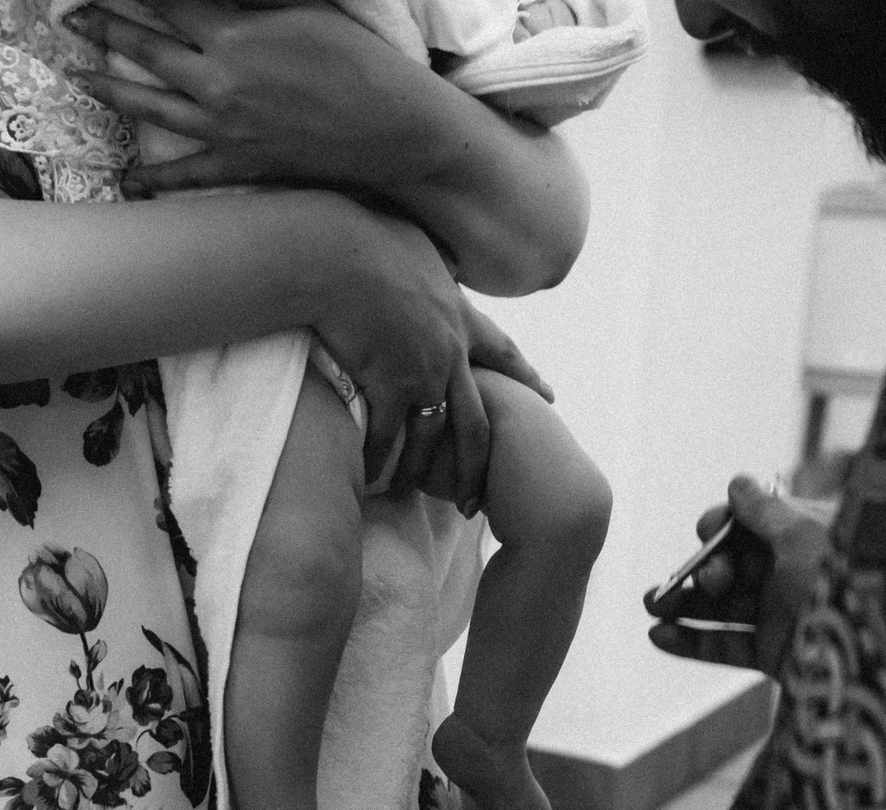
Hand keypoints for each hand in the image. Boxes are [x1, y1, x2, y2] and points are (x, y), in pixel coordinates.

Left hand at [63, 0, 438, 196]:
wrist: (396, 133)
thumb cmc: (362, 62)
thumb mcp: (306, 10)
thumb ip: (250, 0)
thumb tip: (210, 3)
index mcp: (235, 33)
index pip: (166, 0)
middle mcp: (219, 80)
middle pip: (146, 48)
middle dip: (104, 28)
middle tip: (71, 19)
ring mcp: (225, 127)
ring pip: (151, 106)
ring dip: (110, 91)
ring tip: (79, 78)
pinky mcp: (242, 165)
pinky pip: (187, 172)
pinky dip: (155, 176)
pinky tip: (128, 178)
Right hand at [306, 211, 549, 509]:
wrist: (336, 253)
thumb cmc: (365, 237)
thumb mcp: (418, 243)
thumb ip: (435, 262)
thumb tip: (440, 257)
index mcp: (460, 315)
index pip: (503, 352)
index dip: (526, 377)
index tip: (549, 397)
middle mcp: (451, 351)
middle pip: (477, 419)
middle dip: (479, 461)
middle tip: (480, 496)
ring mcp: (423, 371)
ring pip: (434, 437)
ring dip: (425, 470)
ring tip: (414, 492)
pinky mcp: (389, 383)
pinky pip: (388, 435)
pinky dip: (379, 460)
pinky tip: (372, 478)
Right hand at [652, 474, 832, 676]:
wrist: (873, 652)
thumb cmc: (840, 581)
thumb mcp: (802, 535)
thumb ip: (764, 510)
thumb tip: (738, 484)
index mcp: (803, 537)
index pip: (748, 526)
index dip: (722, 528)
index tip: (708, 532)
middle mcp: (790, 573)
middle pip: (730, 566)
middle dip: (705, 568)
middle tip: (710, 579)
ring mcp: (781, 615)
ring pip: (721, 606)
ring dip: (682, 603)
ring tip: (651, 603)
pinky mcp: (773, 654)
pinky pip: (724, 645)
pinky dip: (690, 642)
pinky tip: (659, 635)